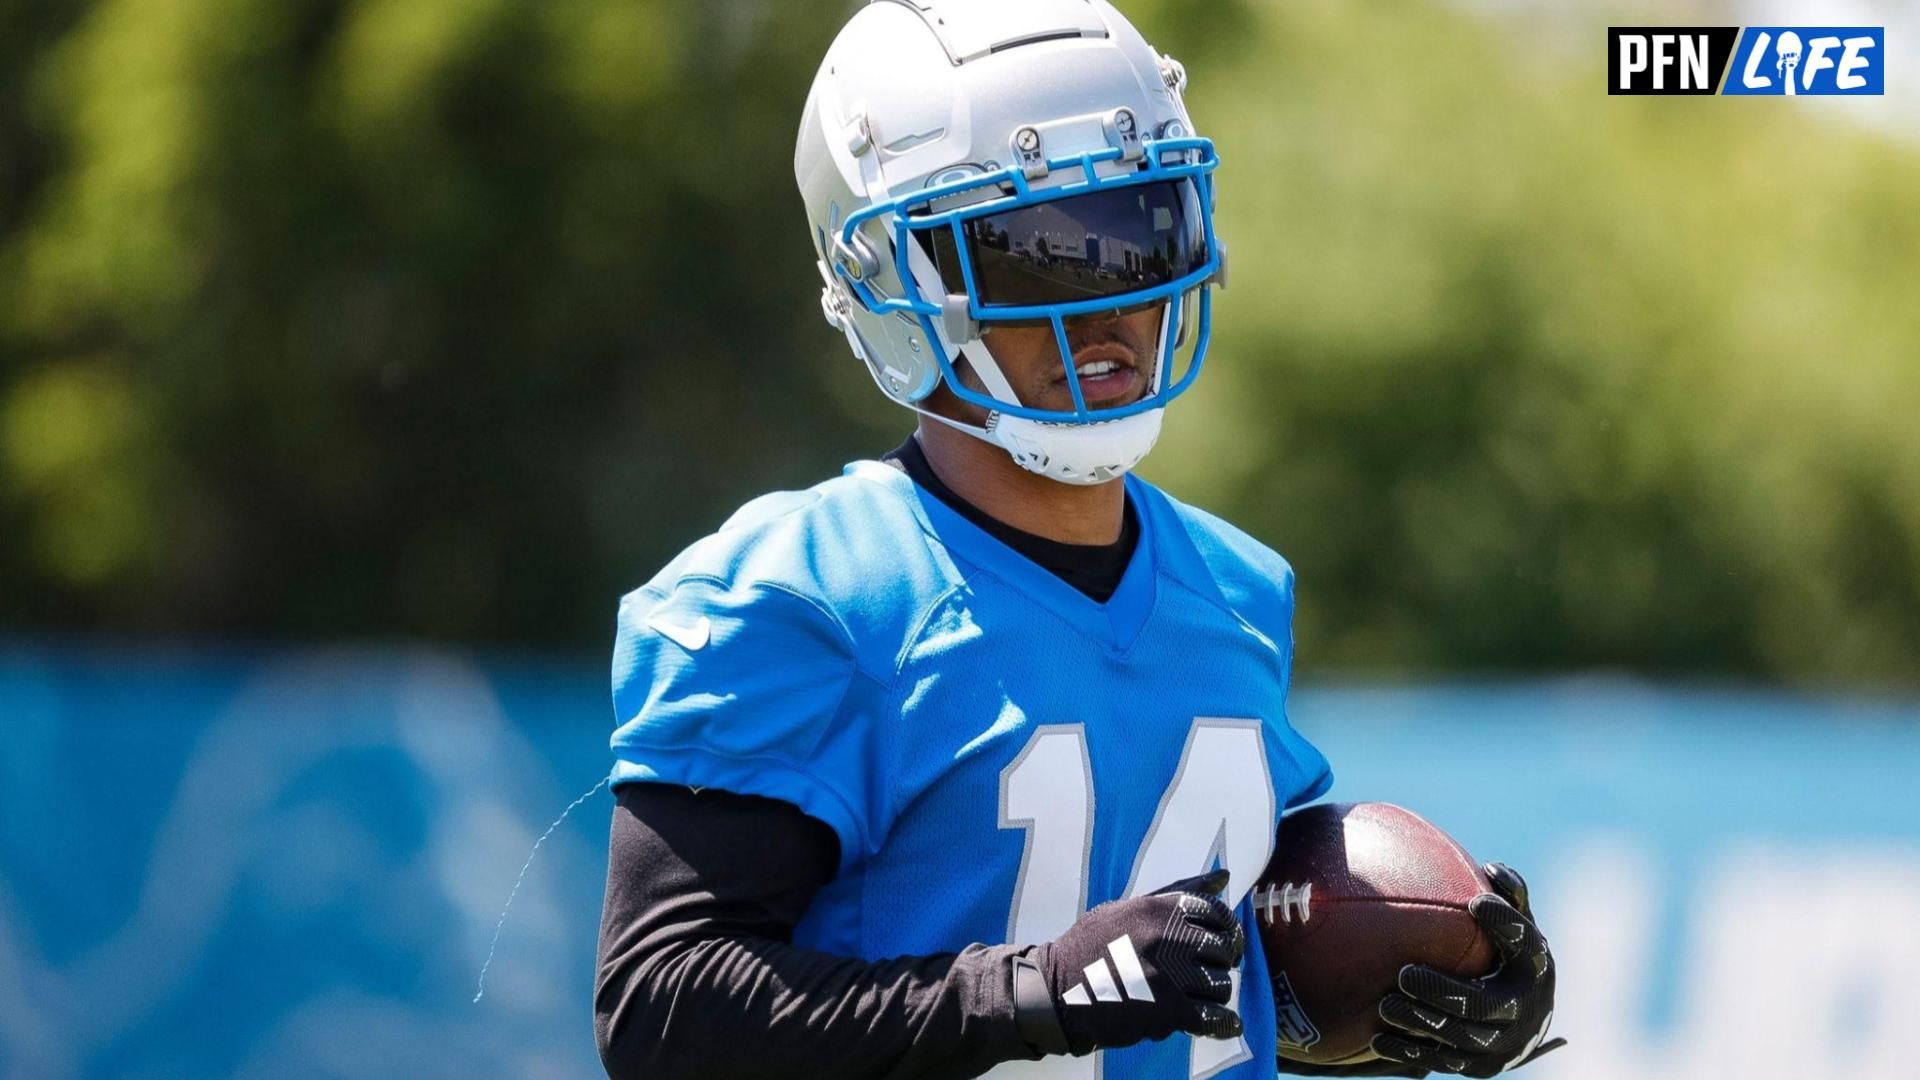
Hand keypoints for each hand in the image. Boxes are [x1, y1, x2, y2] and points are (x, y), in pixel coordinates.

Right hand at [1027, 869, 1245, 1054]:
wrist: (1057, 990)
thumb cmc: (1093, 945)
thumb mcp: (1128, 908)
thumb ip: (1177, 893)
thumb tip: (1223, 876)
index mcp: (1160, 908)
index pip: (1218, 913)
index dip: (1226, 929)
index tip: (1222, 941)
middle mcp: (1169, 937)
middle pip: (1224, 949)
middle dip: (1221, 961)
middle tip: (1207, 971)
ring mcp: (1171, 976)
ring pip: (1221, 985)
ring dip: (1213, 993)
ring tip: (1197, 996)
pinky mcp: (1169, 1013)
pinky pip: (1214, 1018)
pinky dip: (1223, 1024)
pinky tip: (1225, 1024)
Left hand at [1369, 862, 1566, 1076]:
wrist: (1525, 1021)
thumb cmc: (1508, 957)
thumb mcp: (1516, 927)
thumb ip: (1508, 897)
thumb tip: (1491, 867)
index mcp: (1535, 968)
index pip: (1526, 945)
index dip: (1504, 924)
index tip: (1475, 902)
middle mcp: (1526, 1009)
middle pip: (1483, 1005)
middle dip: (1443, 991)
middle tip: (1405, 974)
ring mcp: (1504, 1043)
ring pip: (1461, 1038)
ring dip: (1420, 1023)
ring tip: (1385, 1006)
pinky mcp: (1483, 1067)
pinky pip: (1444, 1062)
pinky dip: (1411, 1052)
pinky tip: (1378, 1040)